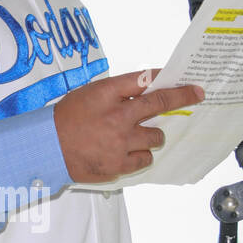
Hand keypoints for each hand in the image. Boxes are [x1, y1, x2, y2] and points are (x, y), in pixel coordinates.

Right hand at [53, 70, 203, 183]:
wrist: (47, 149)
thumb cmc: (66, 119)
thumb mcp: (89, 94)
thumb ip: (117, 92)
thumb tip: (146, 89)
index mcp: (107, 93)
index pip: (145, 80)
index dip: (169, 78)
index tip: (186, 80)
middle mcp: (118, 116)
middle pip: (160, 103)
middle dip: (182, 97)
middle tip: (195, 95)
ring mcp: (120, 142)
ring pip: (156, 136)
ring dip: (152, 135)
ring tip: (137, 135)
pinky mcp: (119, 164)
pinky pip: (145, 158)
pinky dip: (141, 154)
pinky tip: (128, 152)